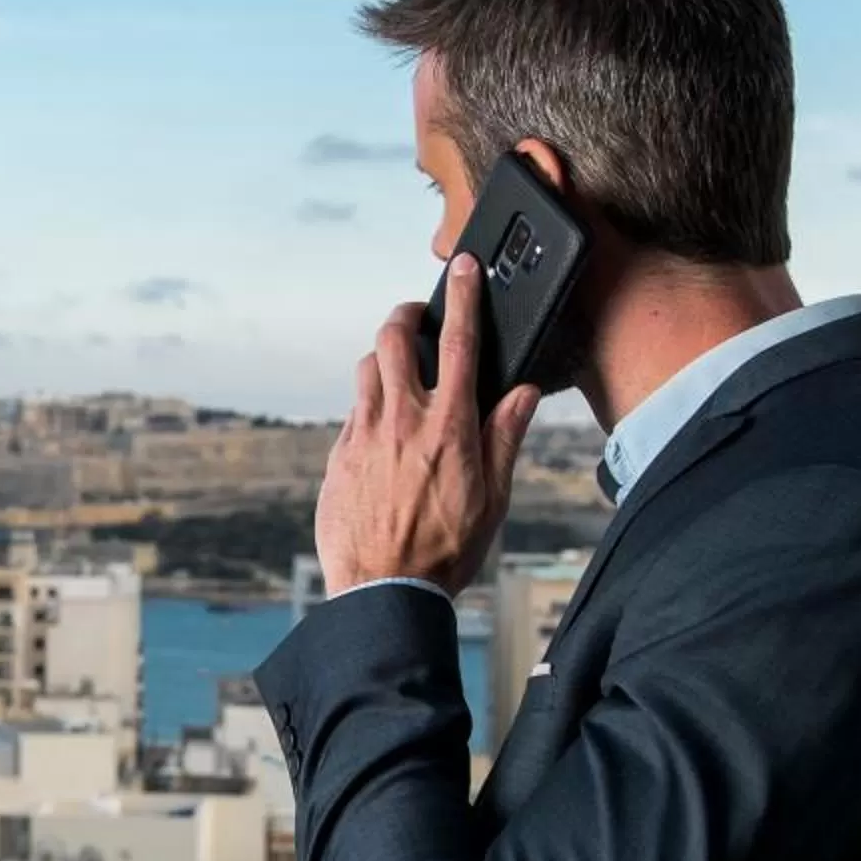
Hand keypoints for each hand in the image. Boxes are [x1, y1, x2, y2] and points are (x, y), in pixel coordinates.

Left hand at [314, 254, 542, 594]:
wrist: (382, 591)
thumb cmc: (443, 552)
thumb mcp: (492, 498)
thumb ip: (505, 437)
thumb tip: (522, 393)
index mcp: (449, 426)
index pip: (457, 342)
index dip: (463, 298)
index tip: (465, 269)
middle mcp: (401, 420)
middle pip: (393, 338)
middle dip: (405, 316)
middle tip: (416, 320)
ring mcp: (363, 435)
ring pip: (366, 369)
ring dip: (382, 359)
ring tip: (398, 372)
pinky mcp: (338, 455)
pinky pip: (352, 412)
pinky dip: (368, 406)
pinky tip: (382, 429)